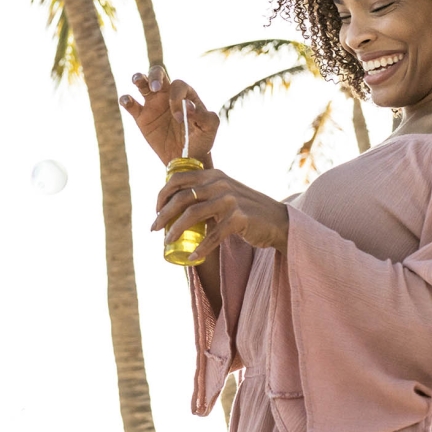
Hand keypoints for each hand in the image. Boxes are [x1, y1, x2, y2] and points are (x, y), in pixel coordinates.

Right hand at [118, 64, 218, 165]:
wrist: (187, 158)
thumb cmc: (201, 140)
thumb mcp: (209, 128)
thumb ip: (204, 116)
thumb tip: (189, 107)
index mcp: (185, 94)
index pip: (178, 86)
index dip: (177, 98)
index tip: (178, 118)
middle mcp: (167, 95)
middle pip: (158, 73)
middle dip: (155, 76)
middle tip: (155, 88)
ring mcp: (153, 104)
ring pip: (143, 83)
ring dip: (138, 78)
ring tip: (137, 80)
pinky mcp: (141, 117)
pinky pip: (130, 104)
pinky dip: (126, 100)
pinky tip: (127, 101)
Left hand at [150, 168, 289, 260]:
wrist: (277, 220)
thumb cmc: (245, 208)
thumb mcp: (224, 192)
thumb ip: (205, 192)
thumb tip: (173, 204)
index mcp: (213, 175)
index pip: (178, 178)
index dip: (162, 194)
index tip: (156, 210)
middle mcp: (220, 183)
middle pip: (181, 197)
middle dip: (163, 214)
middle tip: (154, 228)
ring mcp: (230, 200)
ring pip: (192, 215)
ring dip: (175, 230)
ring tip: (166, 242)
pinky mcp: (239, 218)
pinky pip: (213, 236)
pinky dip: (201, 248)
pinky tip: (192, 257)